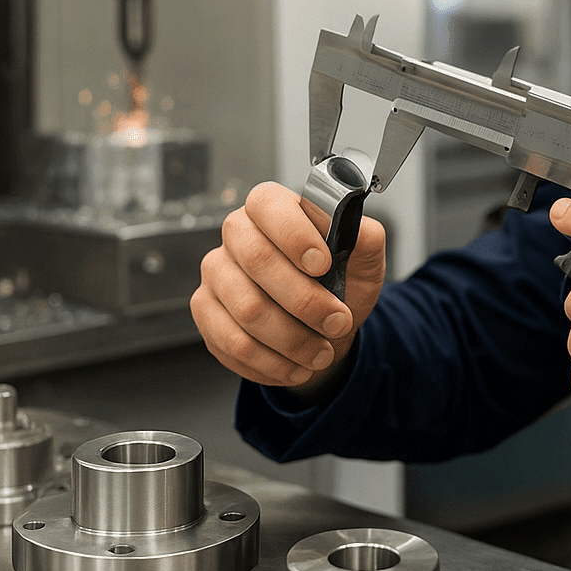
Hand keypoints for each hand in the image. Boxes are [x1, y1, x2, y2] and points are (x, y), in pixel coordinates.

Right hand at [192, 181, 385, 394]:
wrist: (322, 328)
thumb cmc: (339, 284)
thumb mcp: (363, 261)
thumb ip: (366, 239)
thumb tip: (360, 228)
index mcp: (272, 208)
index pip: (268, 205)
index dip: (294, 235)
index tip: (323, 265)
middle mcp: (237, 233)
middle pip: (257, 260)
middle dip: (305, 300)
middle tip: (338, 322)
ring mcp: (216, 272)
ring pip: (247, 309)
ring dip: (293, 340)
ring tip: (321, 353)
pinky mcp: (205, 310)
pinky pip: (232, 342)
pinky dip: (272, 362)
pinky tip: (295, 366)